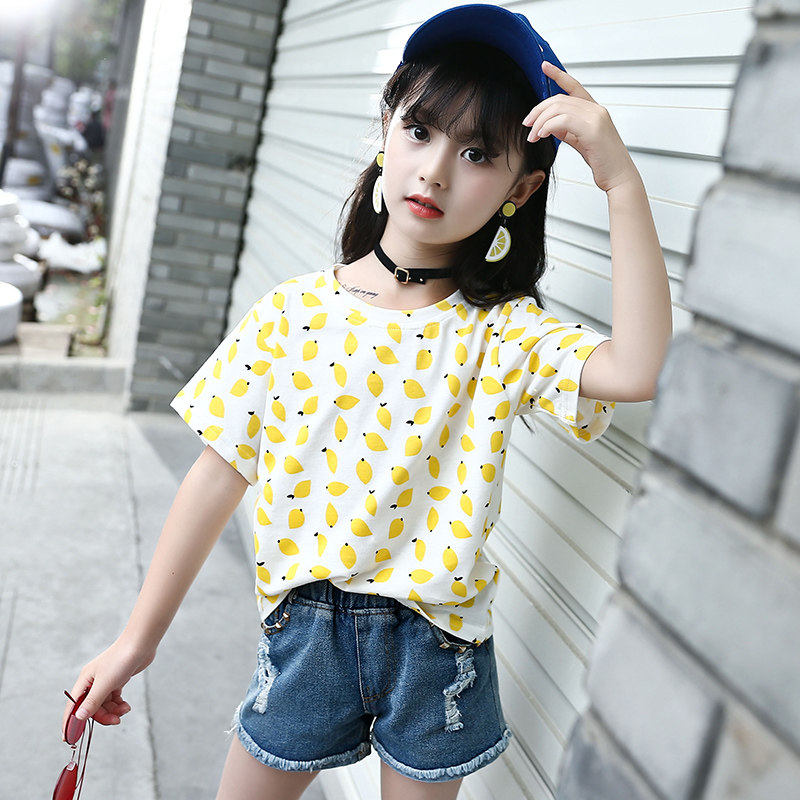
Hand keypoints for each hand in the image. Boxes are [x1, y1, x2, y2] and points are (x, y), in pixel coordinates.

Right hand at [62, 637, 154, 732]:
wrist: (141, 644)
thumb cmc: (121, 659)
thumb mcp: (105, 684)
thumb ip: (92, 702)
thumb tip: (78, 717)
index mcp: (84, 680)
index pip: (72, 706)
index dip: (70, 723)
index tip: (69, 739)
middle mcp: (92, 681)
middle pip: (91, 708)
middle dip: (102, 716)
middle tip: (116, 721)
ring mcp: (105, 681)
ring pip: (104, 705)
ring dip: (113, 711)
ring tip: (125, 710)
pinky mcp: (117, 680)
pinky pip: (113, 699)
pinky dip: (118, 705)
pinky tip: (126, 705)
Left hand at [524, 62, 637, 192]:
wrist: (618, 176)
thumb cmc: (603, 161)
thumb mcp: (581, 141)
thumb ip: (568, 131)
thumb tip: (551, 126)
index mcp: (594, 110)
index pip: (574, 86)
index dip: (558, 74)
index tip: (544, 67)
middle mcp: (596, 110)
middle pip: (560, 98)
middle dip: (538, 110)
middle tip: (527, 124)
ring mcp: (596, 118)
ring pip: (559, 108)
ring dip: (540, 121)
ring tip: (533, 136)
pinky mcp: (593, 130)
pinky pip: (563, 120)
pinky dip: (548, 126)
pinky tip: (541, 135)